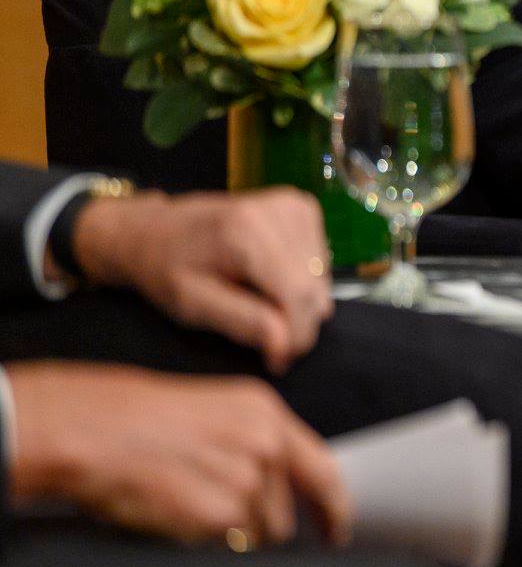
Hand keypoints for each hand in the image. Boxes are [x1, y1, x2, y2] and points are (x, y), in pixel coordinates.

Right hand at [6, 361, 351, 547]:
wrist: (92, 430)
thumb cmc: (136, 418)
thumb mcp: (213, 411)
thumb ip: (254, 443)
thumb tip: (277, 487)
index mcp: (266, 414)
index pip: (322, 470)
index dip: (334, 508)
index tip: (337, 530)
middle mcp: (266, 445)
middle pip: (286, 512)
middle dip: (259, 523)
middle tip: (218, 512)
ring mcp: (246, 480)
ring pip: (257, 534)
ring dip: (230, 532)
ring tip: (187, 503)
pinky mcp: (219, 514)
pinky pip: (223, 545)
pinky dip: (202, 538)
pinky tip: (174, 512)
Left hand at [70, 188, 332, 372]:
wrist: (155, 229)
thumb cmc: (166, 269)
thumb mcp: (191, 304)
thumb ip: (241, 322)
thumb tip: (285, 345)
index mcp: (246, 233)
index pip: (298, 294)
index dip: (296, 335)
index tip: (278, 361)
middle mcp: (278, 210)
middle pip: (313, 287)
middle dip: (299, 324)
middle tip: (271, 347)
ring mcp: (294, 205)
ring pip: (321, 276)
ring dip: (301, 304)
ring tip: (263, 311)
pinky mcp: (301, 206)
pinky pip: (319, 260)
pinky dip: (302, 281)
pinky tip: (271, 284)